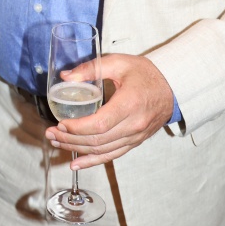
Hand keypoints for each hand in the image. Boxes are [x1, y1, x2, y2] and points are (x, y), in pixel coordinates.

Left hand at [45, 53, 173, 168]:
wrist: (172, 88)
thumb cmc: (146, 74)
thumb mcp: (119, 62)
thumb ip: (92, 68)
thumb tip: (66, 76)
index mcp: (129, 104)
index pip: (99, 124)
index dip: (77, 128)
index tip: (60, 123)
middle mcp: (133, 125)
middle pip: (97, 140)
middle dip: (70, 139)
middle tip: (51, 133)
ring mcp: (134, 136)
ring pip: (102, 150)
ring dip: (77, 149)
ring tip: (57, 142)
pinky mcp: (134, 142)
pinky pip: (112, 155)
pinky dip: (92, 161)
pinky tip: (76, 163)